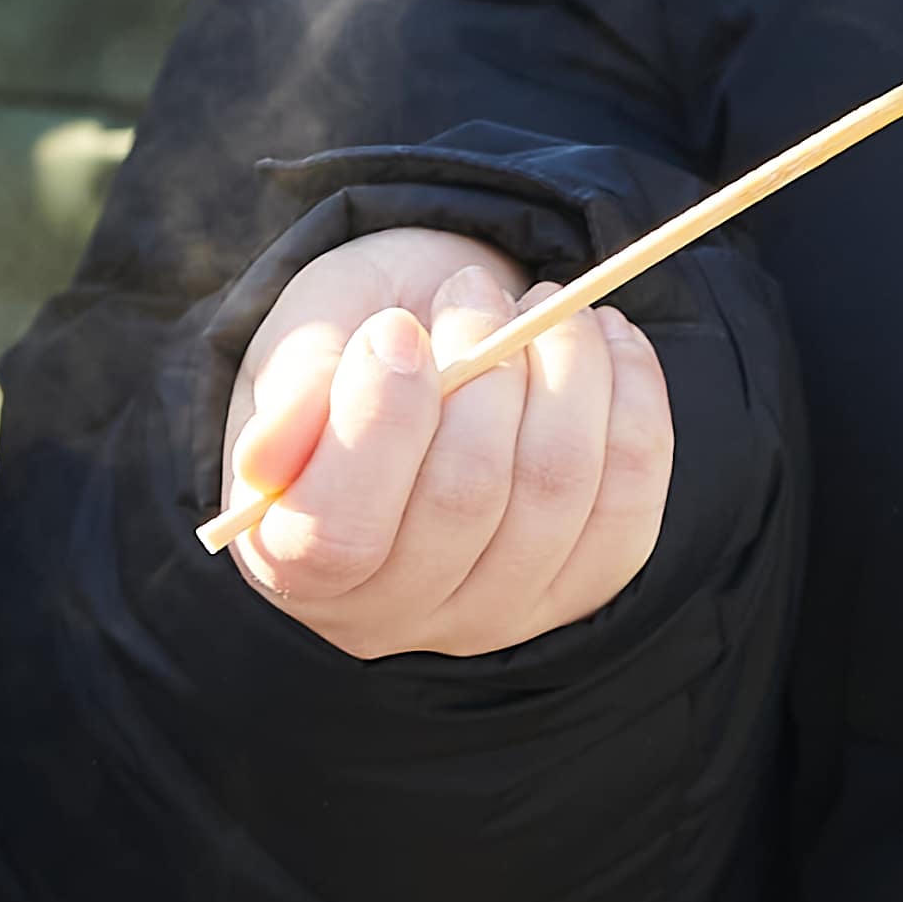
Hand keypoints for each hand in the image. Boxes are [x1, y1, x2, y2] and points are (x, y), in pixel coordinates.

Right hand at [209, 229, 677, 658]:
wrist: (433, 353)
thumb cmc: (351, 347)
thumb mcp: (304, 340)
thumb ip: (293, 390)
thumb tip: (269, 458)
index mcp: (289, 557)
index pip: (339, 532)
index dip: (379, 422)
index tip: (398, 326)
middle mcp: (390, 612)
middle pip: (466, 497)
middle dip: (485, 363)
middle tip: (470, 289)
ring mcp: (494, 611)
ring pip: (559, 485)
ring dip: (566, 366)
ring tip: (539, 304)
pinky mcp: (582, 585)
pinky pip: (633, 495)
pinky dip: (632, 397)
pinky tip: (605, 342)